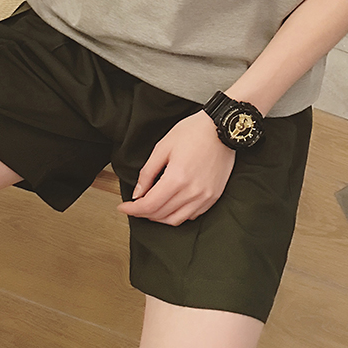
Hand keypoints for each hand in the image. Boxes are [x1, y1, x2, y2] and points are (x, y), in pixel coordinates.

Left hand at [117, 110, 235, 226]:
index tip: (124, 207)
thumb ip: (148, 172)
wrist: (223, 127)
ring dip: (160, 217)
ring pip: (176, 220)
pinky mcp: (214, 196)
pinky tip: (171, 204)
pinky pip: (191, 215)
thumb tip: (138, 193)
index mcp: (177, 178)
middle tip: (135, 206)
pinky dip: (177, 214)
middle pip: (160, 215)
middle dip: (143, 213)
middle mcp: (192, 191)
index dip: (132, 209)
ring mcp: (205, 196)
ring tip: (152, 207)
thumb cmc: (195, 131)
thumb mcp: (163, 146)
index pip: (149, 205)